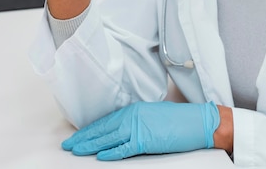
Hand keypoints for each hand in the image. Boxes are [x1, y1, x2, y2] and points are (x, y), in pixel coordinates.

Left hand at [62, 101, 219, 160]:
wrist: (197, 122)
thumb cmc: (179, 120)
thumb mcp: (153, 115)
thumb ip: (136, 121)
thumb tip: (122, 132)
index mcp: (135, 109)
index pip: (107, 120)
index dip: (91, 129)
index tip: (78, 135)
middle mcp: (133, 116)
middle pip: (103, 128)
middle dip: (84, 137)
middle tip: (68, 144)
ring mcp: (138, 128)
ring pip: (108, 138)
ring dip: (90, 145)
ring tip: (76, 150)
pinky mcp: (144, 140)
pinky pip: (123, 148)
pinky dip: (110, 153)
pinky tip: (98, 156)